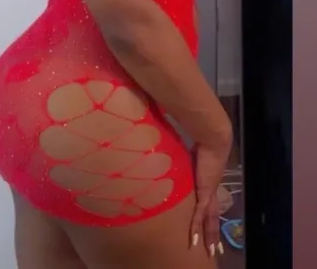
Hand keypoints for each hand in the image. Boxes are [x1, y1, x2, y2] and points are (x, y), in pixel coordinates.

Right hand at [190, 141, 231, 257]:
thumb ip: (185, 159)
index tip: (209, 224)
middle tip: (217, 249)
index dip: (210, 214)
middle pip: (214, 216)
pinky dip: (196, 228)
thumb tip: (174, 154)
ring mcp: (209, 192)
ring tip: (212, 251)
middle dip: (214, 232)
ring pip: (210, 220)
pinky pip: (199, 215)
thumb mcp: (192, 153)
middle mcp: (211, 189)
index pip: (211, 202)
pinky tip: (193, 240)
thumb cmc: (203, 140)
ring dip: (210, 236)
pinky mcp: (205, 192)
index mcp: (209, 180)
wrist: (213, 138)